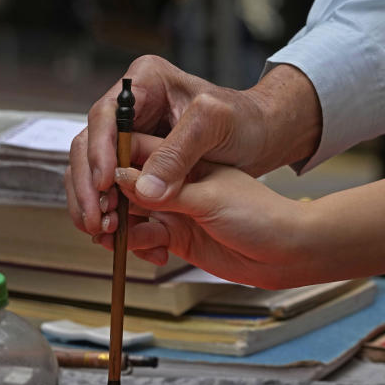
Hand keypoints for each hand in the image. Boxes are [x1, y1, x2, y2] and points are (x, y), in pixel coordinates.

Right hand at [65, 56, 320, 238]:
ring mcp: (134, 147)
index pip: (104, 117)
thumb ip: (178, 153)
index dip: (98, 153)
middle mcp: (133, 115)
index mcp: (146, 86)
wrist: (267, 142)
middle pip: (88, 150)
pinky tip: (126, 240)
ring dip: (94, 209)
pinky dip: (116, 222)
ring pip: (94, 178)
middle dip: (87, 188)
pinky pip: (116, 200)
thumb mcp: (217, 126)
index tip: (103, 185)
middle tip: (95, 220)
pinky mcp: (141, 175)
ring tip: (103, 235)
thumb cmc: (248, 122)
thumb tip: (143, 189)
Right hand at [103, 136, 384, 287]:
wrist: (285, 250)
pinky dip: (135, 243)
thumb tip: (125, 182)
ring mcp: (166, 196)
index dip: (103, 160)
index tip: (99, 187)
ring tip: (114, 239)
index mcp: (175, 133)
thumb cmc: (262, 207)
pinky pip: (137, 233)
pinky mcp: (168, 227)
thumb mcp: (214, 186)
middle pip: (110, 173)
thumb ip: (169, 182)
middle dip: (99, 198)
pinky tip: (150, 251)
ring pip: (119, 206)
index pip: (121, 136)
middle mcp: (165, 162)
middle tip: (100, 222)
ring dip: (113, 224)